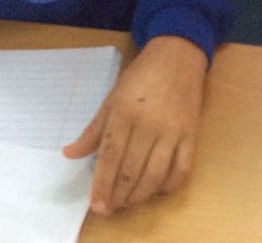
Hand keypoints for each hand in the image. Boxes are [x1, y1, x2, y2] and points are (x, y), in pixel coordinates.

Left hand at [62, 35, 207, 214]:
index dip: (102, 185)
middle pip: (131, 170)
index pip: (110, 157)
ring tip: (128, 202)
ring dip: (140, 195)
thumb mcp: (112, 97)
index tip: (96, 205)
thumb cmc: (142, 74)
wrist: (179, 54)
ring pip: (155, 175)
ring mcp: (173, 130)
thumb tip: (70, 153)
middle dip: (118, 195)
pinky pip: (182, 168)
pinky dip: (170, 184)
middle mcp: (149, 124)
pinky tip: (158, 189)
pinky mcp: (191, 133)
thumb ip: (93, 129)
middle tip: (110, 209)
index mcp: (124, 112)